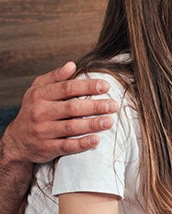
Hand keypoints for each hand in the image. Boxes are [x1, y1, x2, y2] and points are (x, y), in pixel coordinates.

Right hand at [2, 63, 116, 164]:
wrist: (17, 140)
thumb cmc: (33, 110)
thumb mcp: (37, 90)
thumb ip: (55, 77)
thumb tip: (72, 65)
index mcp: (40, 95)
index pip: (67, 88)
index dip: (88, 86)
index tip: (106, 86)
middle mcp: (40, 113)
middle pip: (72, 108)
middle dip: (95, 106)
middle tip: (113, 105)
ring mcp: (42, 131)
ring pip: (71, 127)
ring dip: (92, 124)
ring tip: (110, 121)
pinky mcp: (46, 148)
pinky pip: (66, 146)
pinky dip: (82, 144)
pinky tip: (96, 140)